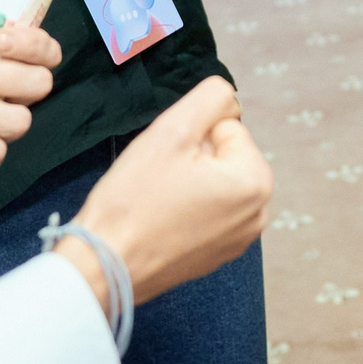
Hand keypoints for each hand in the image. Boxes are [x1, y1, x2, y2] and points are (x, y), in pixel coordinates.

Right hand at [66, 77, 271, 303]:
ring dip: (187, 180)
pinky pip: (205, 211)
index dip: (192, 135)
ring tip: (158, 198)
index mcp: (256, 182)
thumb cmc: (135, 199)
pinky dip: (185, 207)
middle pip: (223, 155)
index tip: (167, 159)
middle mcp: (258, 214)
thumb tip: (228, 97)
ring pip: (213, 181)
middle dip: (192, 157)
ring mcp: (239, 240)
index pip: (226, 127)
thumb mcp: (173, 129)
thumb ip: (210, 98)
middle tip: (159, 178)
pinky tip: (159, 219)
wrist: (104, 266)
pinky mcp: (216, 256)